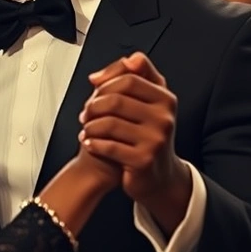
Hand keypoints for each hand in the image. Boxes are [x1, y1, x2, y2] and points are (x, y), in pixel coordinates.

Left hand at [78, 53, 191, 220]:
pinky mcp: (143, 160)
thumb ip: (127, 79)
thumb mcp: (146, 102)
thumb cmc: (147, 134)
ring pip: (108, 123)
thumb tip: (95, 75)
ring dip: (90, 127)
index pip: (129, 78)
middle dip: (93, 106)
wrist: (159, 175)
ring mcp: (155, 140)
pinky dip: (93, 143)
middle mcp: (164, 118)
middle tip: (85, 115)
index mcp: (165, 99)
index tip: (94, 93)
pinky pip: (108, 146)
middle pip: (115, 100)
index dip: (106, 84)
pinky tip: (90, 144)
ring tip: (86, 130)